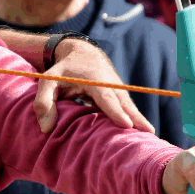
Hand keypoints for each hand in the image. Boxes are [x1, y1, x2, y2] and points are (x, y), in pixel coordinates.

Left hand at [34, 37, 154, 133]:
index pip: (106, 97)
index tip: (126, 124)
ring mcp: (118, 91)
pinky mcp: (119, 98)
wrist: (83, 53)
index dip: (115, 111)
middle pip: (125, 104)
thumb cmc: (63, 70)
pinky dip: (136, 122)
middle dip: (136, 118)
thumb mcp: (48, 80)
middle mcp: (111, 85)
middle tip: (148, 134)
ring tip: (151, 140)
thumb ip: (43, 102)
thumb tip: (46, 129)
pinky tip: (143, 137)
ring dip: (140, 122)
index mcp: (95, 79)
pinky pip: (128, 111)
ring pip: (130, 108)